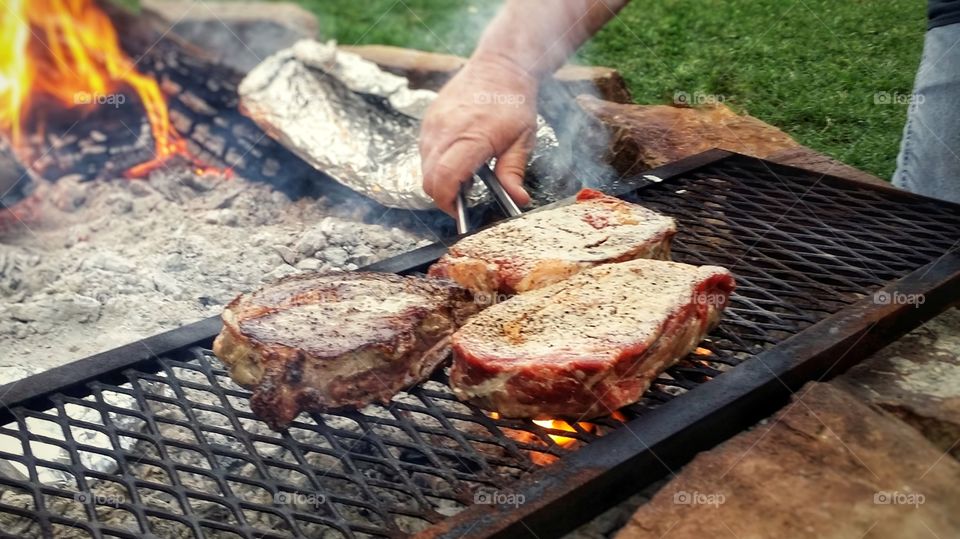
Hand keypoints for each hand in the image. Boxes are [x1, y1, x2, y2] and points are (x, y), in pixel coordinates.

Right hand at [419, 58, 537, 214]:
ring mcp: (433, 123)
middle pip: (429, 179)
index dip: (448, 202)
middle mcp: (446, 129)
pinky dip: (435, 163)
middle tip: (462, 201)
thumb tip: (517, 200)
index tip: (460, 212)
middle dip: (442, 196)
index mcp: (472, 136)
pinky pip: (424, 152)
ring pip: (424, 167)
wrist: (499, 66)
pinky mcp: (428, 120)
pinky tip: (456, 160)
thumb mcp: (523, 139)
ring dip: (438, 179)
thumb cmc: (513, 102)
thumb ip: (514, 171)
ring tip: (463, 178)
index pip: (445, 178)